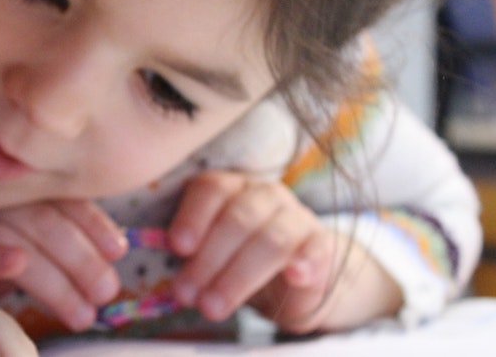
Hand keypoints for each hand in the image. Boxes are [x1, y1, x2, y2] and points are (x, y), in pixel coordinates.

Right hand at [0, 196, 127, 330]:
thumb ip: (56, 239)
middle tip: (106, 293)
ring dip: (55, 278)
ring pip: (16, 237)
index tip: (119, 252)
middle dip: (81, 259)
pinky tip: (16, 265)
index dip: (92, 222)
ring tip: (83, 313)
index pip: (59, 196)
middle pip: (42, 219)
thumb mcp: (17, 241)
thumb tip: (116, 248)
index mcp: (8, 185)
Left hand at [166, 170, 345, 332]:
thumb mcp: (209, 255)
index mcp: (230, 188)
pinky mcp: (321, 244)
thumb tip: (173, 282)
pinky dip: (304, 262)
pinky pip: (314, 249)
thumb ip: (191, 257)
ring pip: (270, 239)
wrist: (293, 277)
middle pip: (237, 219)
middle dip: (208, 260)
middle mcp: (264, 195)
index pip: (212, 189)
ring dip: (238, 276)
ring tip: (213, 307)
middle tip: (187, 294)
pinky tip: (294, 276)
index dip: (193, 217)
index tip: (177, 247)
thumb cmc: (238, 260)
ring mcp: (296, 216)